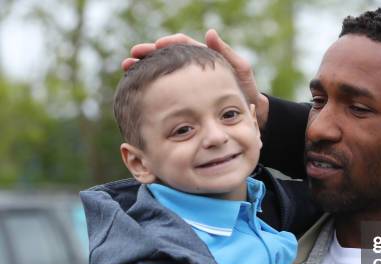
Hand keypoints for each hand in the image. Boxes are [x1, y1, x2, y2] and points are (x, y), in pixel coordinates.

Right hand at [121, 29, 268, 126]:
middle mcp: (192, 67)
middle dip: (147, 54)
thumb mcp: (239, 70)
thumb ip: (227, 52)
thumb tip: (210, 32)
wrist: (250, 111)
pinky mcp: (185, 96)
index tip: (156, 46)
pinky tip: (138, 89)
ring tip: (128, 70)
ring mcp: (188, 82)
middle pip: (166, 56)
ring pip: (162, 72)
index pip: (181, 44)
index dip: (168, 44)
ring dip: (144, 69)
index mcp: (203, 57)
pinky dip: (152, 86)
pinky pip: (166, 88)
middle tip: (132, 57)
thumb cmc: (246, 90)